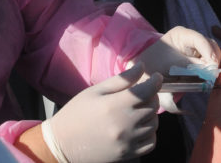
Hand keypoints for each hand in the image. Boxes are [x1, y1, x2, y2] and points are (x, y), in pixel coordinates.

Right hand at [42, 62, 161, 162]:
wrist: (62, 144)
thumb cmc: (77, 113)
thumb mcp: (95, 91)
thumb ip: (121, 80)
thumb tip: (142, 67)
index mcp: (114, 105)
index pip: (147, 91)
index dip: (156, 81)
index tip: (157, 77)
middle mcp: (124, 124)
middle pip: (153, 107)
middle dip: (152, 96)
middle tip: (144, 93)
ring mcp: (127, 142)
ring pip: (154, 124)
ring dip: (151, 114)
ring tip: (139, 109)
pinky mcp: (127, 155)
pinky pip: (151, 142)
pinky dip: (150, 132)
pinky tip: (140, 126)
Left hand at [135, 26, 220, 77]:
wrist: (145, 74)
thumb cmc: (153, 65)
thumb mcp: (170, 65)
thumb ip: (190, 66)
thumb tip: (209, 70)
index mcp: (181, 34)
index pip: (200, 39)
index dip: (208, 52)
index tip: (212, 66)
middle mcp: (191, 39)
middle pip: (211, 46)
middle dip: (213, 60)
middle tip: (212, 75)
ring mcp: (196, 50)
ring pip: (214, 56)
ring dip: (212, 67)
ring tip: (208, 79)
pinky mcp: (199, 61)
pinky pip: (210, 65)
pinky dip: (210, 73)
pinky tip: (206, 80)